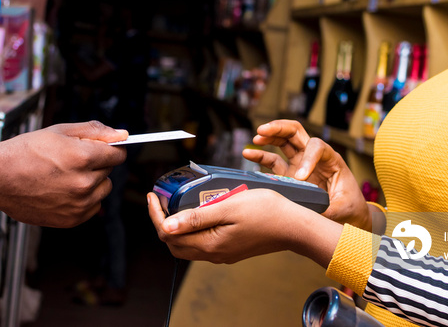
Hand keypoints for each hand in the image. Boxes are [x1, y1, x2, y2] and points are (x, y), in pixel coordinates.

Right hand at [0, 121, 127, 227]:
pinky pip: (93, 207)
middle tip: (70, 161)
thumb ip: (96, 132)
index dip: (110, 150)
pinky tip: (63, 190)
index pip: (118, 155)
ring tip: (65, 176)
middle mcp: (84, 183)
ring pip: (103, 190)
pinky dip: (84, 200)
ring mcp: (78, 204)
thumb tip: (122, 135)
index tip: (101, 150)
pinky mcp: (71, 220)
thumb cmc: (25, 152)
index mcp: (83, 157)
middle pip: (109, 171)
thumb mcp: (60, 131)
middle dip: (96, 164)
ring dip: (92, 183)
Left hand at [148, 188, 308, 263]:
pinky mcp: (230, 249)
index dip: (156, 215)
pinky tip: (199, 211)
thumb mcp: (228, 207)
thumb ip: (197, 217)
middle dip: (162, 222)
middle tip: (162, 200)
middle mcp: (213, 253)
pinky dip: (193, 229)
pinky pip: (202, 243)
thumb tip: (166, 226)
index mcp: (209, 244)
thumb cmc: (266, 211)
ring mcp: (222, 253)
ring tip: (177, 203)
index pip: (168, 234)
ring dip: (177, 226)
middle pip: (174, 243)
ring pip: (188, 244)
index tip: (153, 195)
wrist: (293, 226)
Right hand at [241, 120, 371, 231]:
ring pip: (283, 141)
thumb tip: (309, 213)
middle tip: (263, 129)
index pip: (317, 147)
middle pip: (296, 132)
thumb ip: (327, 209)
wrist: (348, 214)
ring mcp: (299, 163)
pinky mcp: (288, 174)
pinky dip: (260, 155)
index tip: (299, 177)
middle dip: (280, 128)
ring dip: (269, 136)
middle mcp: (314, 157)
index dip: (308, 159)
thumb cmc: (350, 208)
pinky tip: (248, 153)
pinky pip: (273, 160)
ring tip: (256, 137)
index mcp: (331, 160)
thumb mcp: (343, 209)